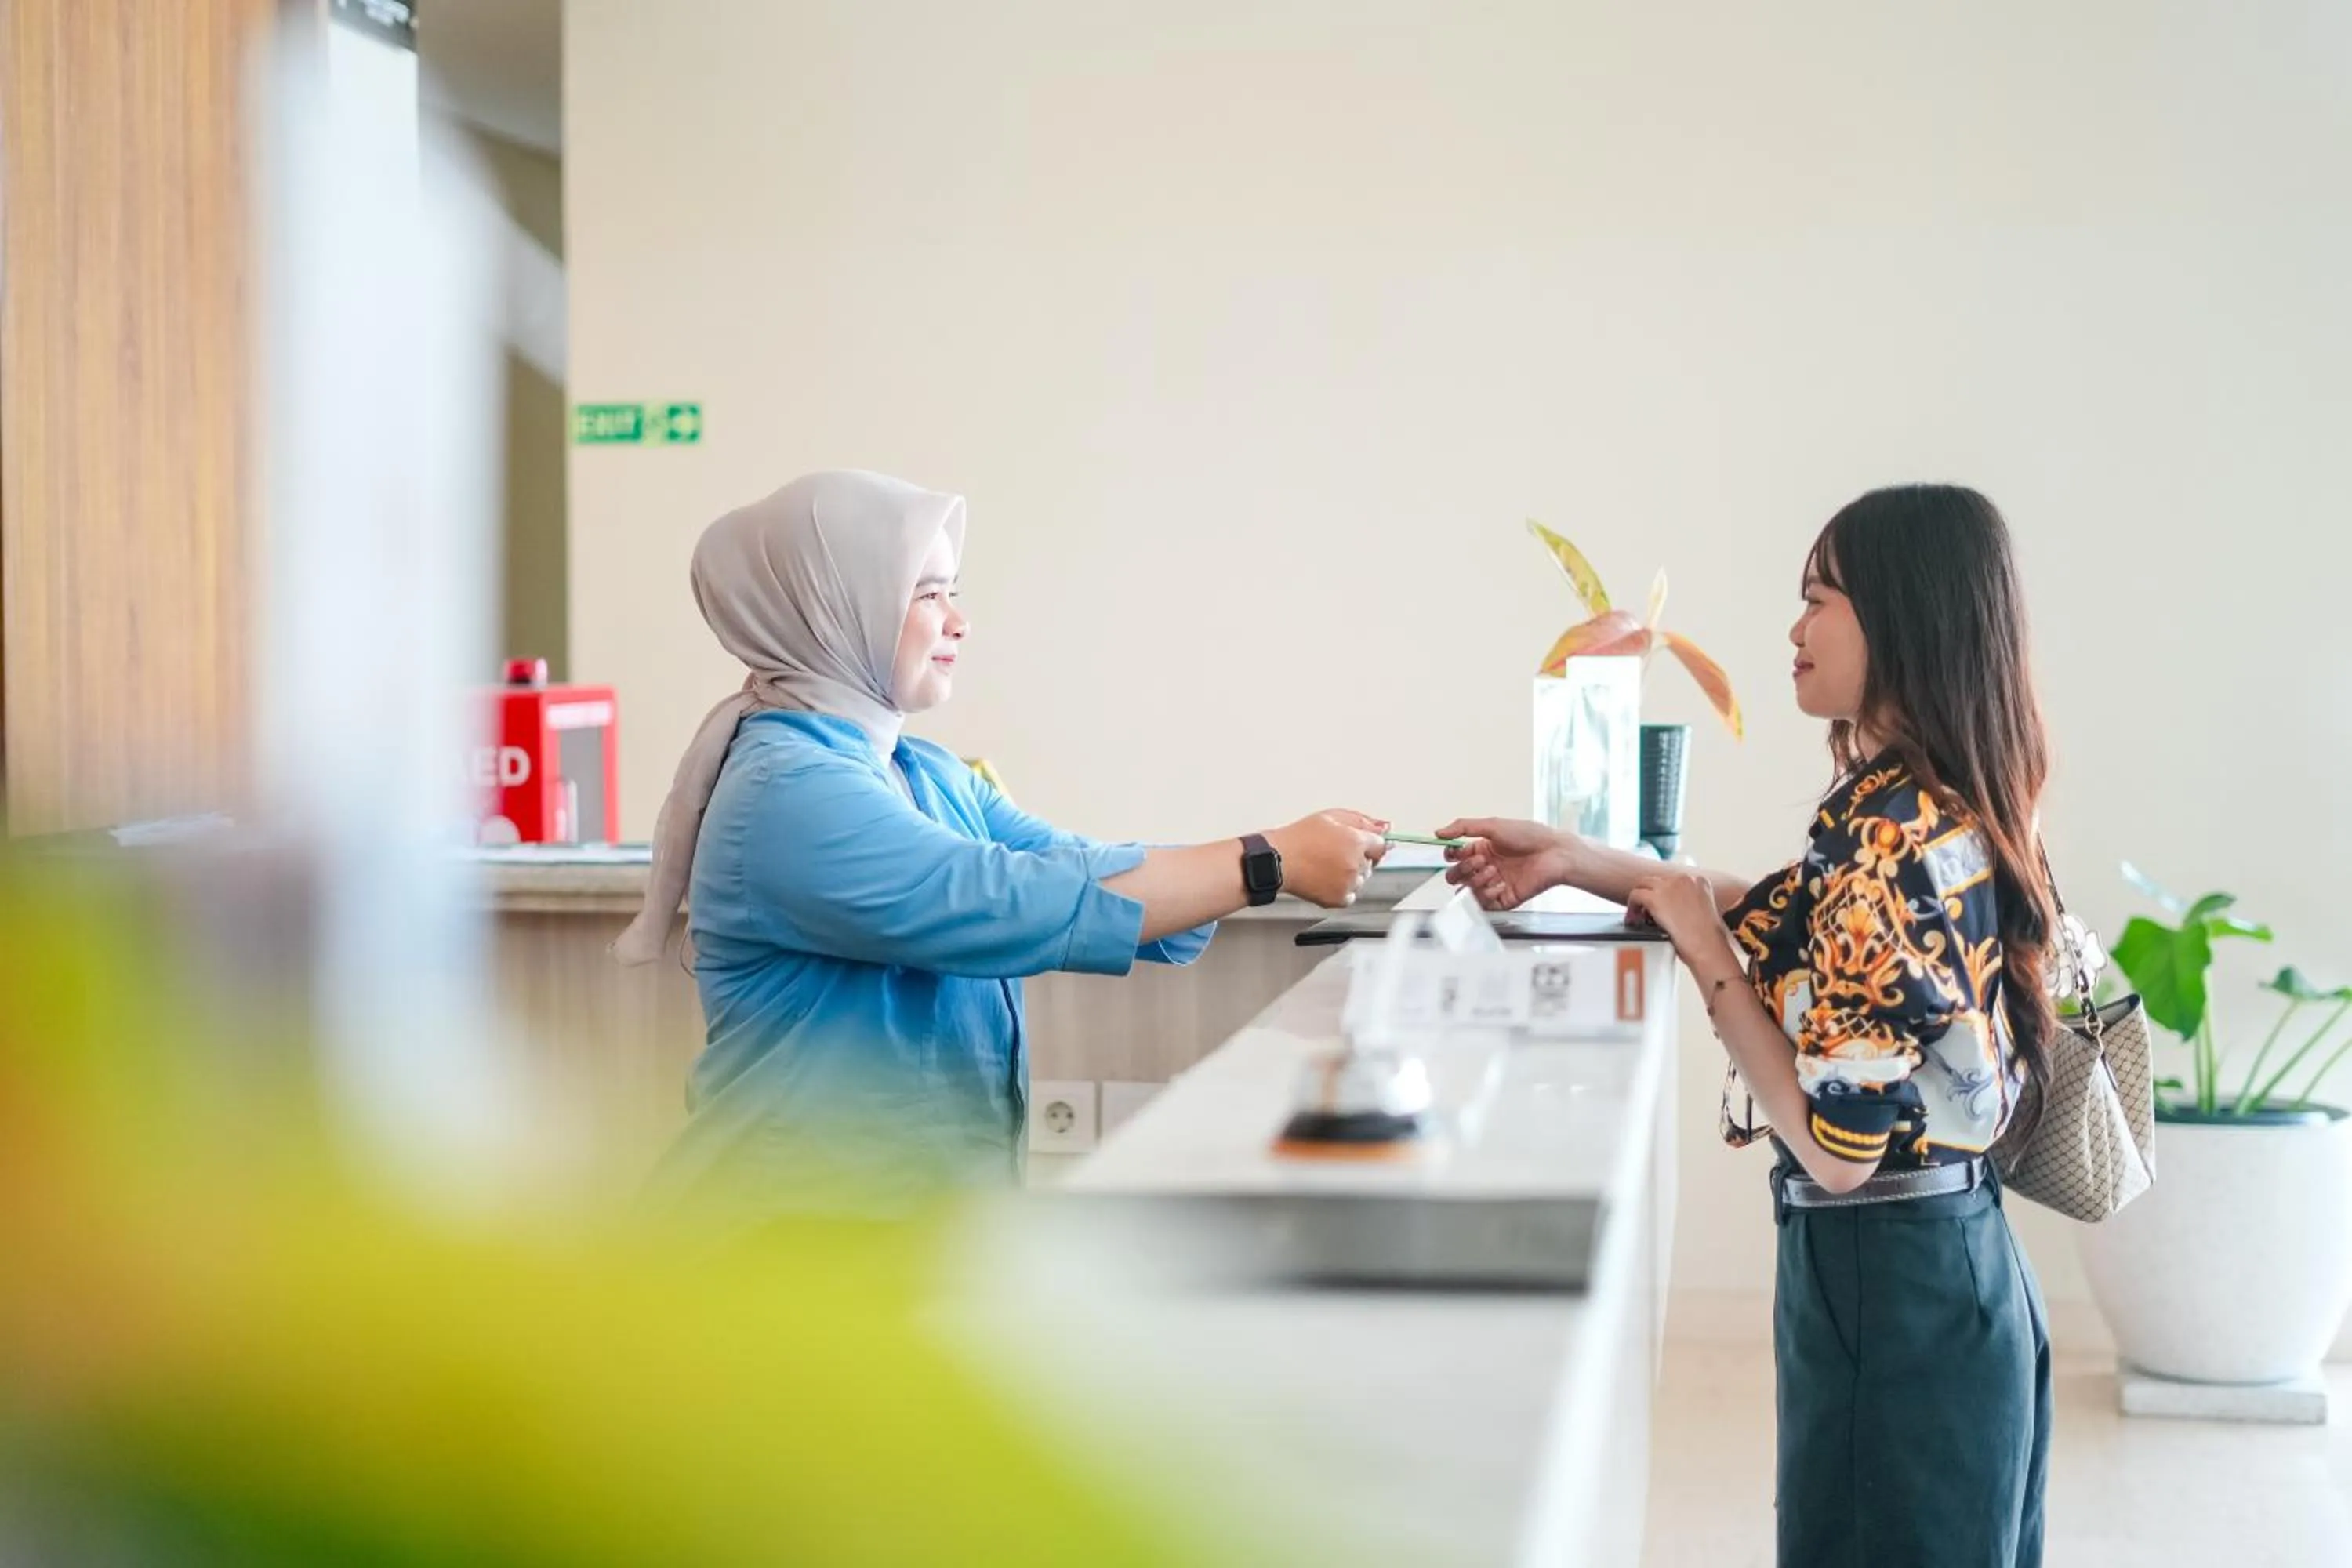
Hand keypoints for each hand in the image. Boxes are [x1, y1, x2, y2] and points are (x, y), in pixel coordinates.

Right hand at [1269, 811, 1386, 906]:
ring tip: (1326, 865)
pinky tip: (1326, 878)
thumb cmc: (1299, 838)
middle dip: (1358, 858)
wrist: (1278, 860)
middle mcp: (1356, 864)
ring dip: (1350, 874)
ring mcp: (1348, 883)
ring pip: (1361, 880)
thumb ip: (1362, 821)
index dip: (1370, 845)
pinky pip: (1350, 895)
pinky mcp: (1339, 899)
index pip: (1381, 846)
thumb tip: (1386, 826)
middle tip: (1334, 853)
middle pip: (1370, 863)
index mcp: (1357, 842)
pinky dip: (1342, 890)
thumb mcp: (1331, 817)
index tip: (1363, 846)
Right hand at [1436, 817, 1577, 909]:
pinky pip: (1483, 903)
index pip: (1453, 857)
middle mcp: (1485, 866)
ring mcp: (1493, 883)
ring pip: (1466, 890)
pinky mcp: (1503, 899)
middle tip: (1480, 860)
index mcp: (1481, 849)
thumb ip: (1463, 827)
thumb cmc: (1531, 836)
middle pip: (1455, 876)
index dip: (1451, 855)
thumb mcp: (1494, 825)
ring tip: (1493, 870)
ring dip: (1475, 880)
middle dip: (1462, 868)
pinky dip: (1487, 893)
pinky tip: (1500, 883)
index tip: (1456, 850)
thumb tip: (1439, 832)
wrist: (1555, 854)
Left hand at [1625, 866, 1742, 983]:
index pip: (1673, 880)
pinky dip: (1632, 907)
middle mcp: (1684, 879)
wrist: (1707, 947)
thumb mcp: (1702, 912)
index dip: (1664, 893)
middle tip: (1646, 911)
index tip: (1661, 905)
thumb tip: (1669, 907)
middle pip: (1658, 881)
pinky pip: (1635, 895)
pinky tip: (1633, 918)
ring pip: (1644, 884)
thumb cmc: (1707, 938)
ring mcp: (1669, 887)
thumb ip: (1687, 903)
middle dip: (1651, 894)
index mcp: (1699, 881)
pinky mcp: (1655, 899)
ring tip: (1638, 915)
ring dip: (1640, 899)